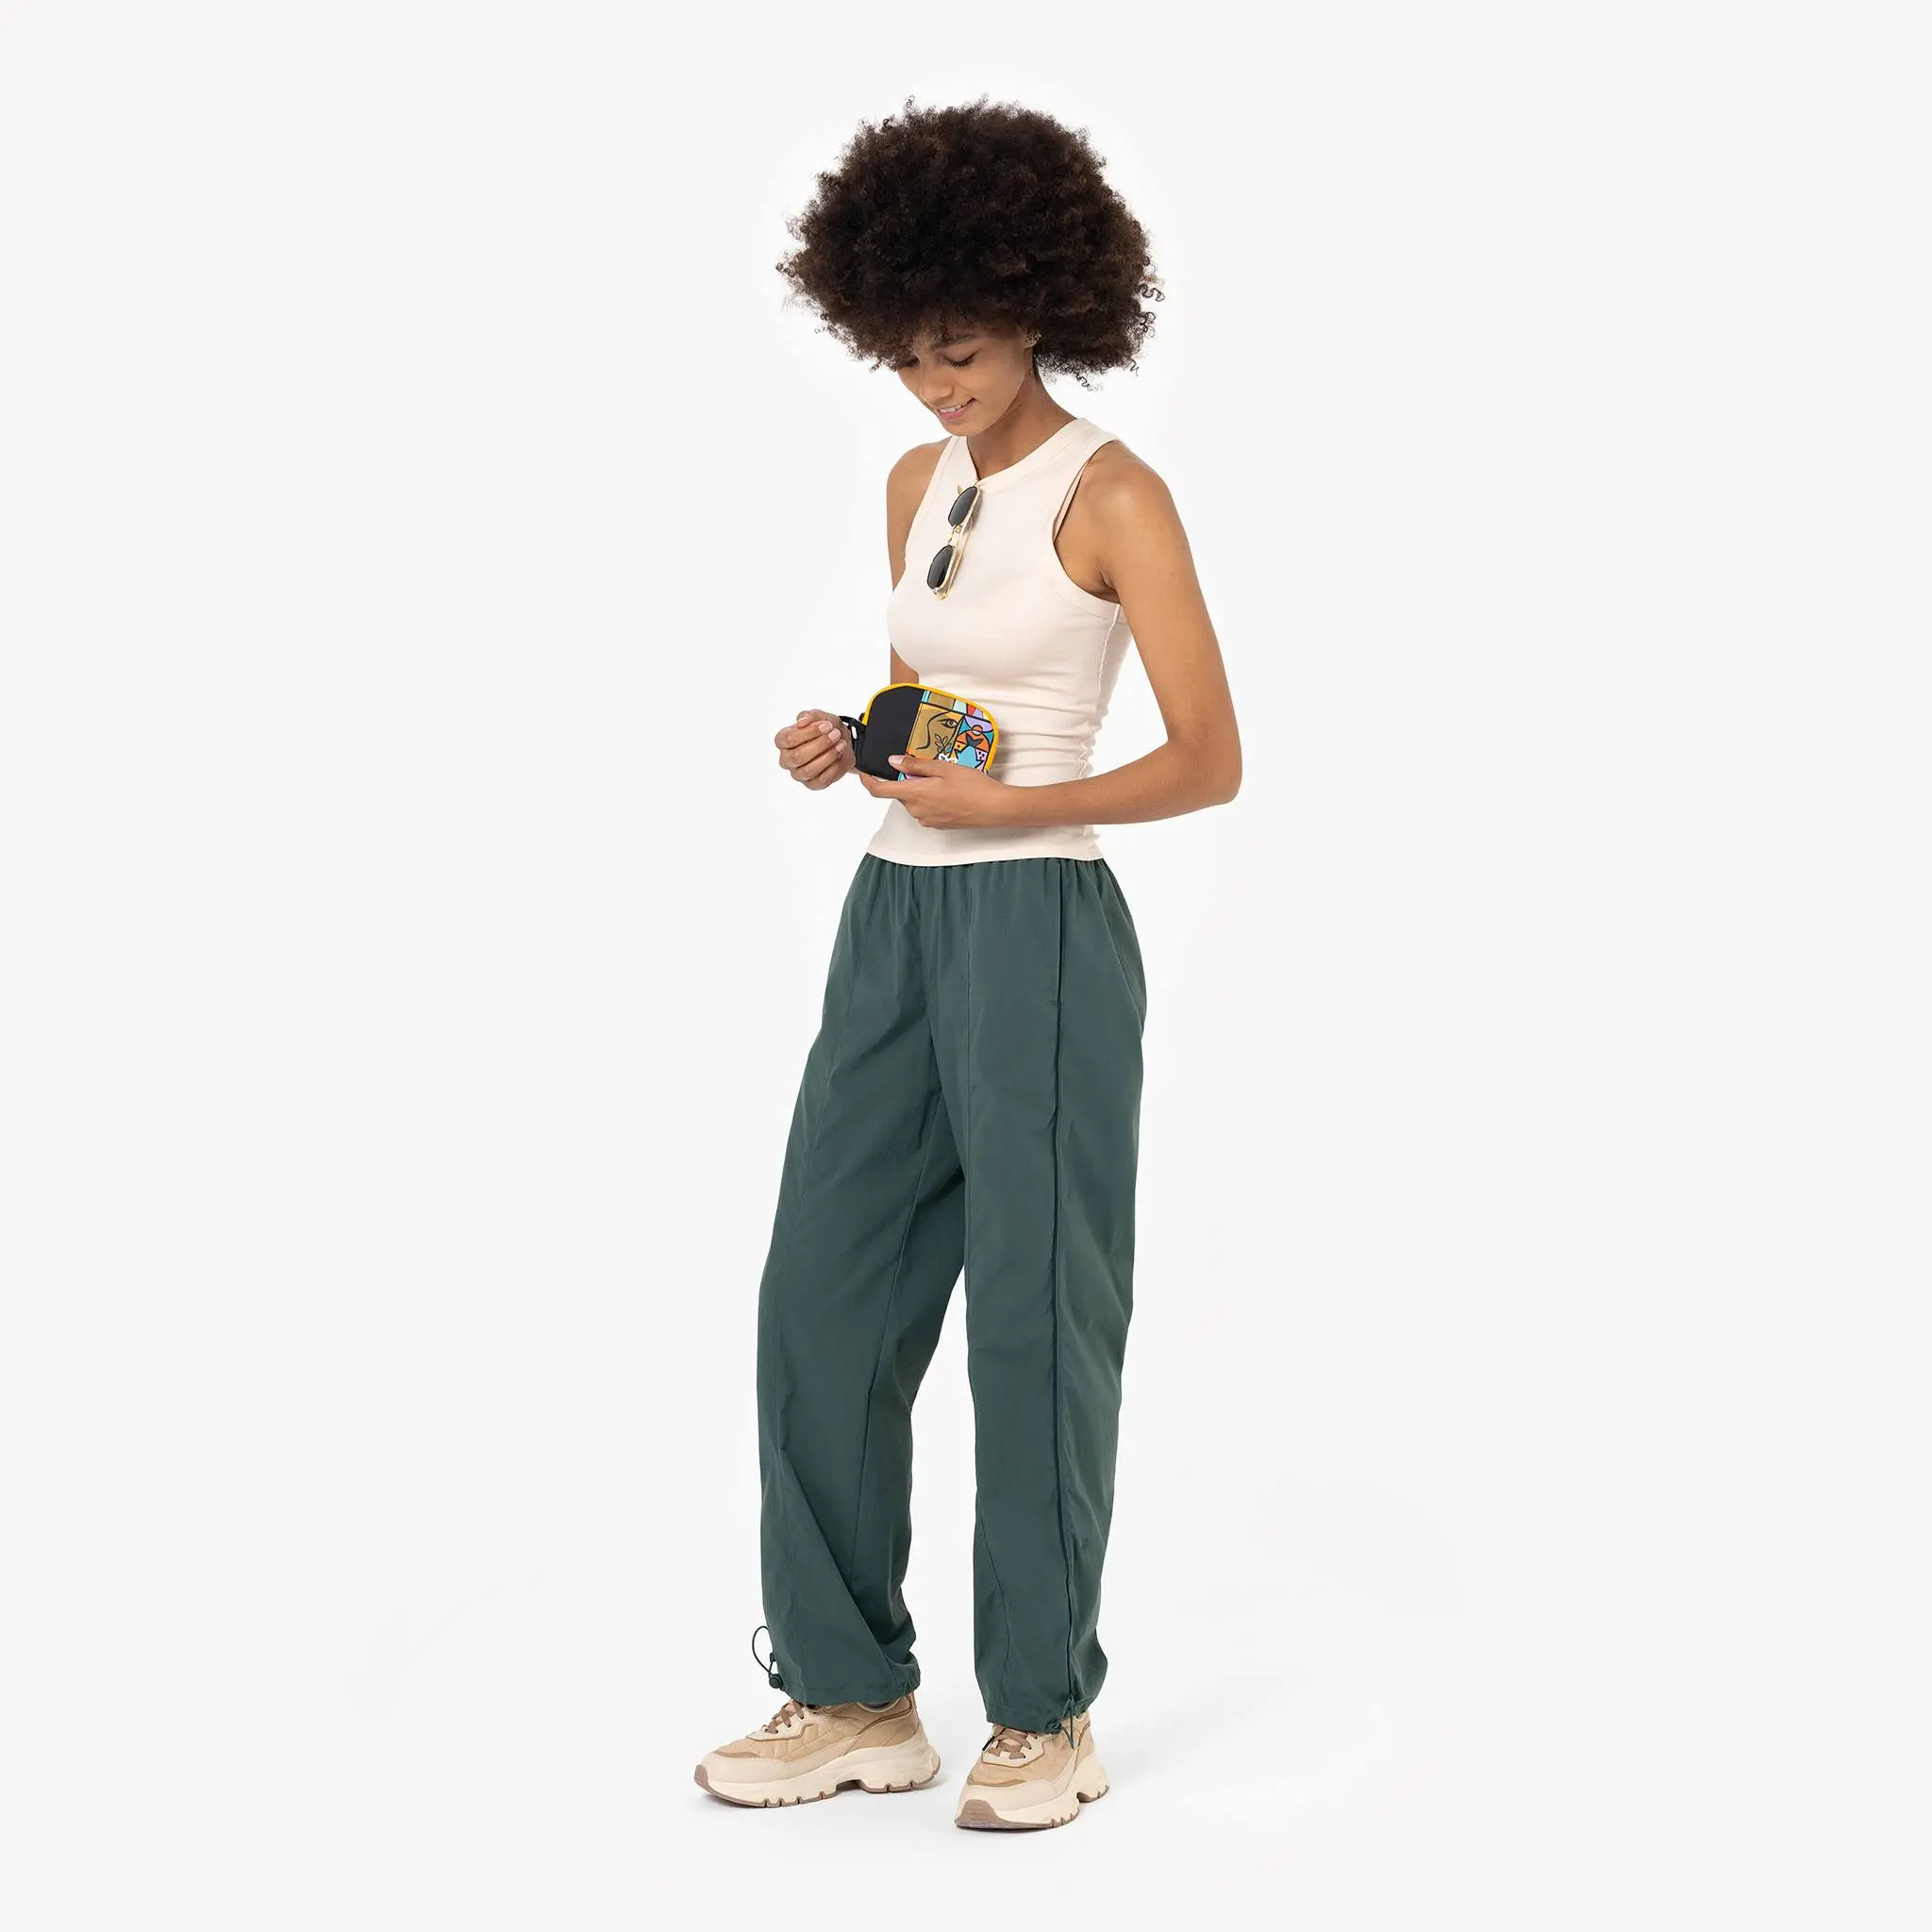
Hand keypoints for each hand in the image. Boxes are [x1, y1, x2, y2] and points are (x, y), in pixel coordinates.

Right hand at [775, 709, 852, 789]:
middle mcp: (787, 759)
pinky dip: (833, 768)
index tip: (827, 725)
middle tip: (835, 734)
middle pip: (798, 756)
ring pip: (809, 770)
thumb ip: (810, 716)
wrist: (842, 740)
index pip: (788, 739)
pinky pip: (820, 780)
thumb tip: (802, 721)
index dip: (810, 732)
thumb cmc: (826, 729)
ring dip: (828, 756)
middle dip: (821, 744)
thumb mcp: (820, 716)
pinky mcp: (812, 784)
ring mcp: (798, 773)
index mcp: (783, 741)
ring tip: (840, 744)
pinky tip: (840, 756)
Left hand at [857, 754, 1015, 828]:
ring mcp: (926, 819)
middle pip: (899, 793)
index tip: (864, 771)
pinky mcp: (936, 824)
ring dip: (919, 789)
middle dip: (905, 779)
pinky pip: (924, 809)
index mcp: (914, 794)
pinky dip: (928, 798)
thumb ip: (915, 764)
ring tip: (942, 778)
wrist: (994, 808)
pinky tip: (948, 792)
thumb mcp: (943, 767)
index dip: (867, 780)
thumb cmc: (972, 786)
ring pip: (912, 800)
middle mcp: (916, 810)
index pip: (879, 790)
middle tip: (924, 766)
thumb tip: (893, 761)